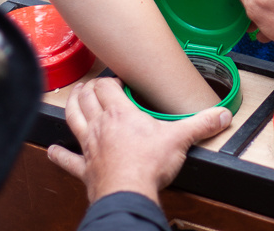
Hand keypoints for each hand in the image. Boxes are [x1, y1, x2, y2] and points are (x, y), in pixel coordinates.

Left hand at [47, 78, 231, 203]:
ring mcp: (89, 147)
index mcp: (120, 114)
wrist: (127, 193)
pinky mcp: (84, 168)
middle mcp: (100, 126)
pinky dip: (58, 154)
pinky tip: (51, 150)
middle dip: (88, 88)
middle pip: (86, 99)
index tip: (118, 80)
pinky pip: (67, 159)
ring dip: (71, 106)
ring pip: (72, 119)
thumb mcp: (180, 139)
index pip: (106, 87)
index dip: (109, 80)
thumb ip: (201, 124)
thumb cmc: (148, 165)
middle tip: (92, 84)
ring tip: (73, 98)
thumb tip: (222, 115)